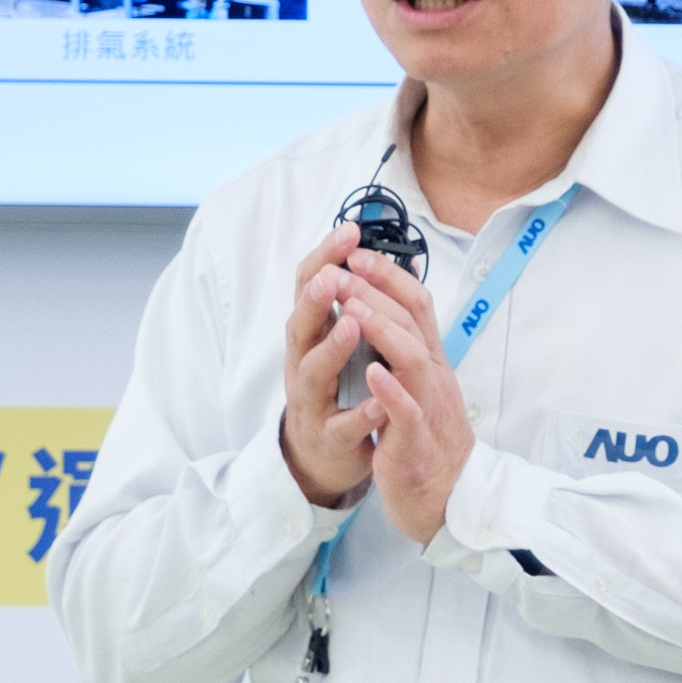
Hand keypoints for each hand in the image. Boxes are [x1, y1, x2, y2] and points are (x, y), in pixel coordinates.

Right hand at [277, 228, 384, 506]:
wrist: (321, 452)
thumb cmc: (335, 384)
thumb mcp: (337, 337)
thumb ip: (352, 298)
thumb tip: (378, 250)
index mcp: (310, 333)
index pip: (309, 286)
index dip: (326, 257)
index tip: (349, 230)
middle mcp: (303, 362)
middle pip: (300, 326)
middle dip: (314, 300)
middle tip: (330, 277)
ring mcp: (312, 400)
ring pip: (315, 372)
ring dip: (333, 348)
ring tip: (352, 325)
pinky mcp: (330, 437)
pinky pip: (344, 424)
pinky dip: (362, 412)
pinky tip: (381, 399)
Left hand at [323, 243, 478, 545]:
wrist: (450, 500)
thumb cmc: (429, 441)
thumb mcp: (424, 386)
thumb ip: (411, 348)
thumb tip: (394, 307)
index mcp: (431, 362)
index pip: (417, 304)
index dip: (388, 274)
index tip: (357, 250)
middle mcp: (433, 377)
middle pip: (412, 322)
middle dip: (376, 291)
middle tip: (343, 265)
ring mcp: (427, 408)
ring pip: (412, 359)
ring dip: (383, 331)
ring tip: (354, 307)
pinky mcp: (416, 444)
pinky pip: (407, 414)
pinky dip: (390, 391)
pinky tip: (371, 373)